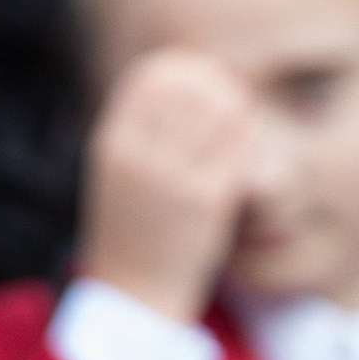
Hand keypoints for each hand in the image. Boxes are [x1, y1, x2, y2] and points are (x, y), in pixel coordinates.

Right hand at [77, 48, 255, 326]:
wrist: (132, 291)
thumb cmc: (128, 227)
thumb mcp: (116, 170)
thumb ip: (138, 127)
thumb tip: (172, 74)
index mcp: (112, 145)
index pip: (151, 76)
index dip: (181, 69)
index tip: (195, 78)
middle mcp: (140, 157)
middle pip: (189, 87)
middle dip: (214, 82)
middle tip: (227, 91)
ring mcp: (174, 178)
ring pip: (219, 111)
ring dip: (235, 103)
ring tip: (238, 110)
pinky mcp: (208, 199)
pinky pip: (238, 145)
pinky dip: (246, 131)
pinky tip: (246, 134)